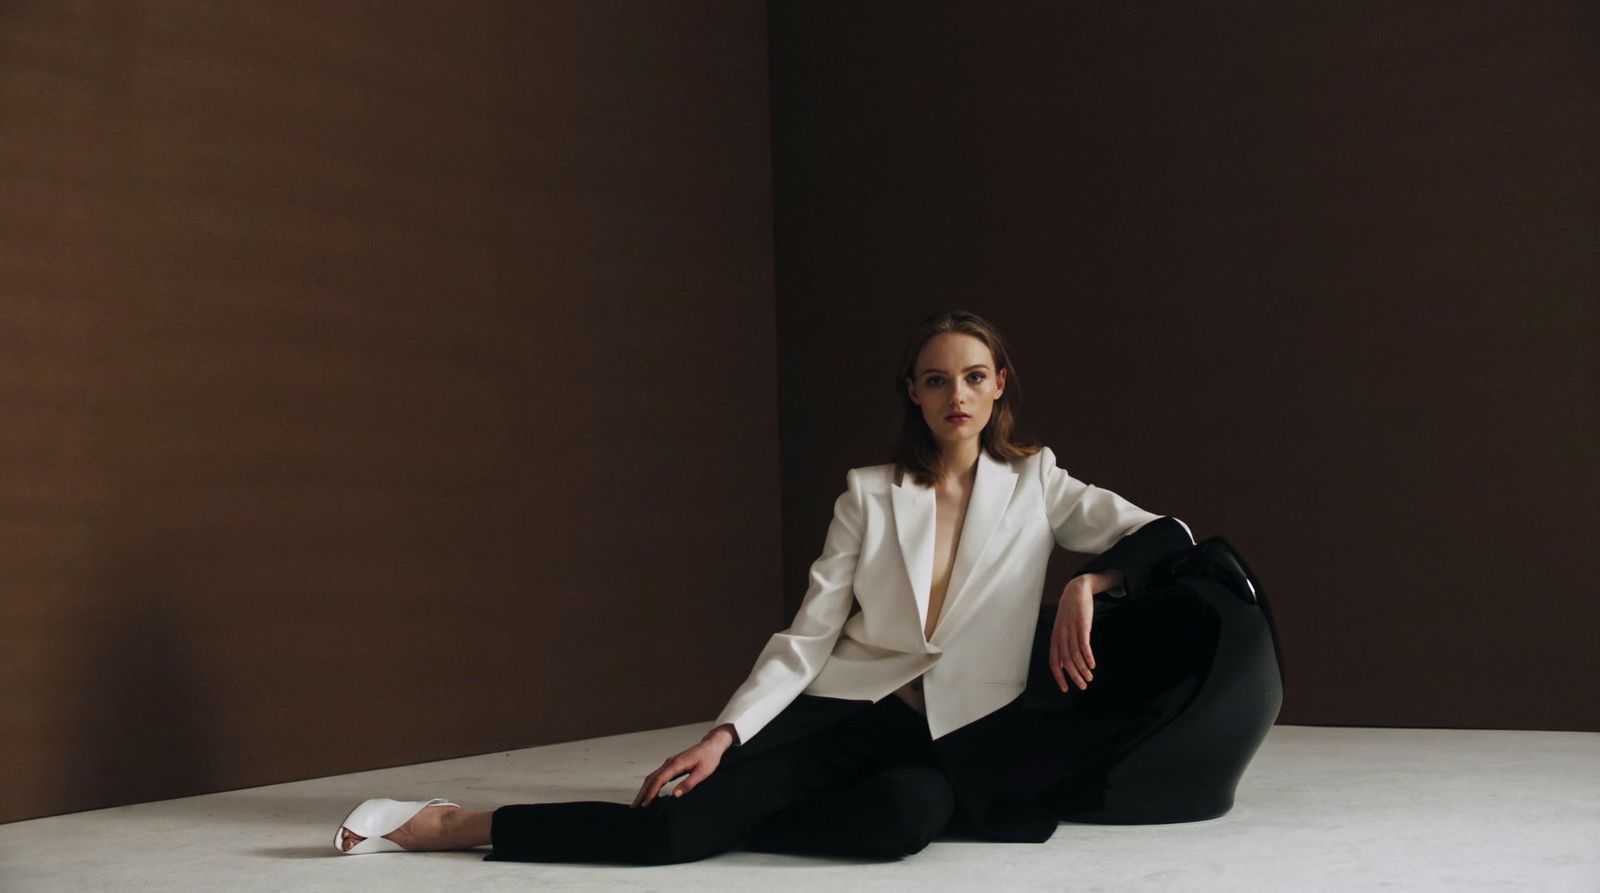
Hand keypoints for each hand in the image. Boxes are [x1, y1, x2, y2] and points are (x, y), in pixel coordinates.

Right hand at [630, 735, 728, 808]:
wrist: (711, 746)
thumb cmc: (709, 758)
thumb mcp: (702, 773)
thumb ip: (688, 784)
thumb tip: (674, 796)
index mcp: (676, 764)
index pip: (659, 780)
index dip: (651, 793)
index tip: (645, 804)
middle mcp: (669, 763)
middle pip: (651, 779)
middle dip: (642, 793)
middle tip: (634, 806)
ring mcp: (669, 763)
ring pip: (652, 777)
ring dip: (644, 789)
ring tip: (639, 802)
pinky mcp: (672, 766)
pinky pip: (658, 776)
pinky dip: (651, 785)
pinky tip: (650, 792)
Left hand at [1050, 575, 1097, 691]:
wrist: (1075, 591)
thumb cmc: (1069, 614)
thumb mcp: (1061, 629)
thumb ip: (1061, 646)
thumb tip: (1062, 664)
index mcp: (1055, 639)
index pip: (1054, 663)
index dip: (1059, 677)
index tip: (1065, 689)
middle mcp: (1061, 636)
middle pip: (1066, 662)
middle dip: (1074, 677)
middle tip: (1083, 686)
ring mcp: (1071, 631)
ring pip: (1075, 655)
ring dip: (1083, 669)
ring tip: (1090, 677)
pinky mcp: (1081, 625)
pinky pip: (1084, 645)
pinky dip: (1088, 657)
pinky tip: (1092, 665)